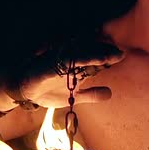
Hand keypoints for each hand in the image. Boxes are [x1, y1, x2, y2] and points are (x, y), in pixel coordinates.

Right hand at [0, 39, 124, 108]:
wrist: (26, 93)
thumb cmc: (50, 91)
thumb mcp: (74, 96)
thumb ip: (92, 94)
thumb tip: (110, 93)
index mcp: (77, 68)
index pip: (95, 60)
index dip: (107, 57)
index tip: (121, 55)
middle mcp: (70, 62)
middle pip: (89, 54)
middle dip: (104, 53)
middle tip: (120, 52)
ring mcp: (59, 62)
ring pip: (78, 55)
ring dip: (93, 55)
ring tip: (107, 56)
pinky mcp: (49, 66)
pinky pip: (62, 62)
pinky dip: (73, 61)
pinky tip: (84, 60)